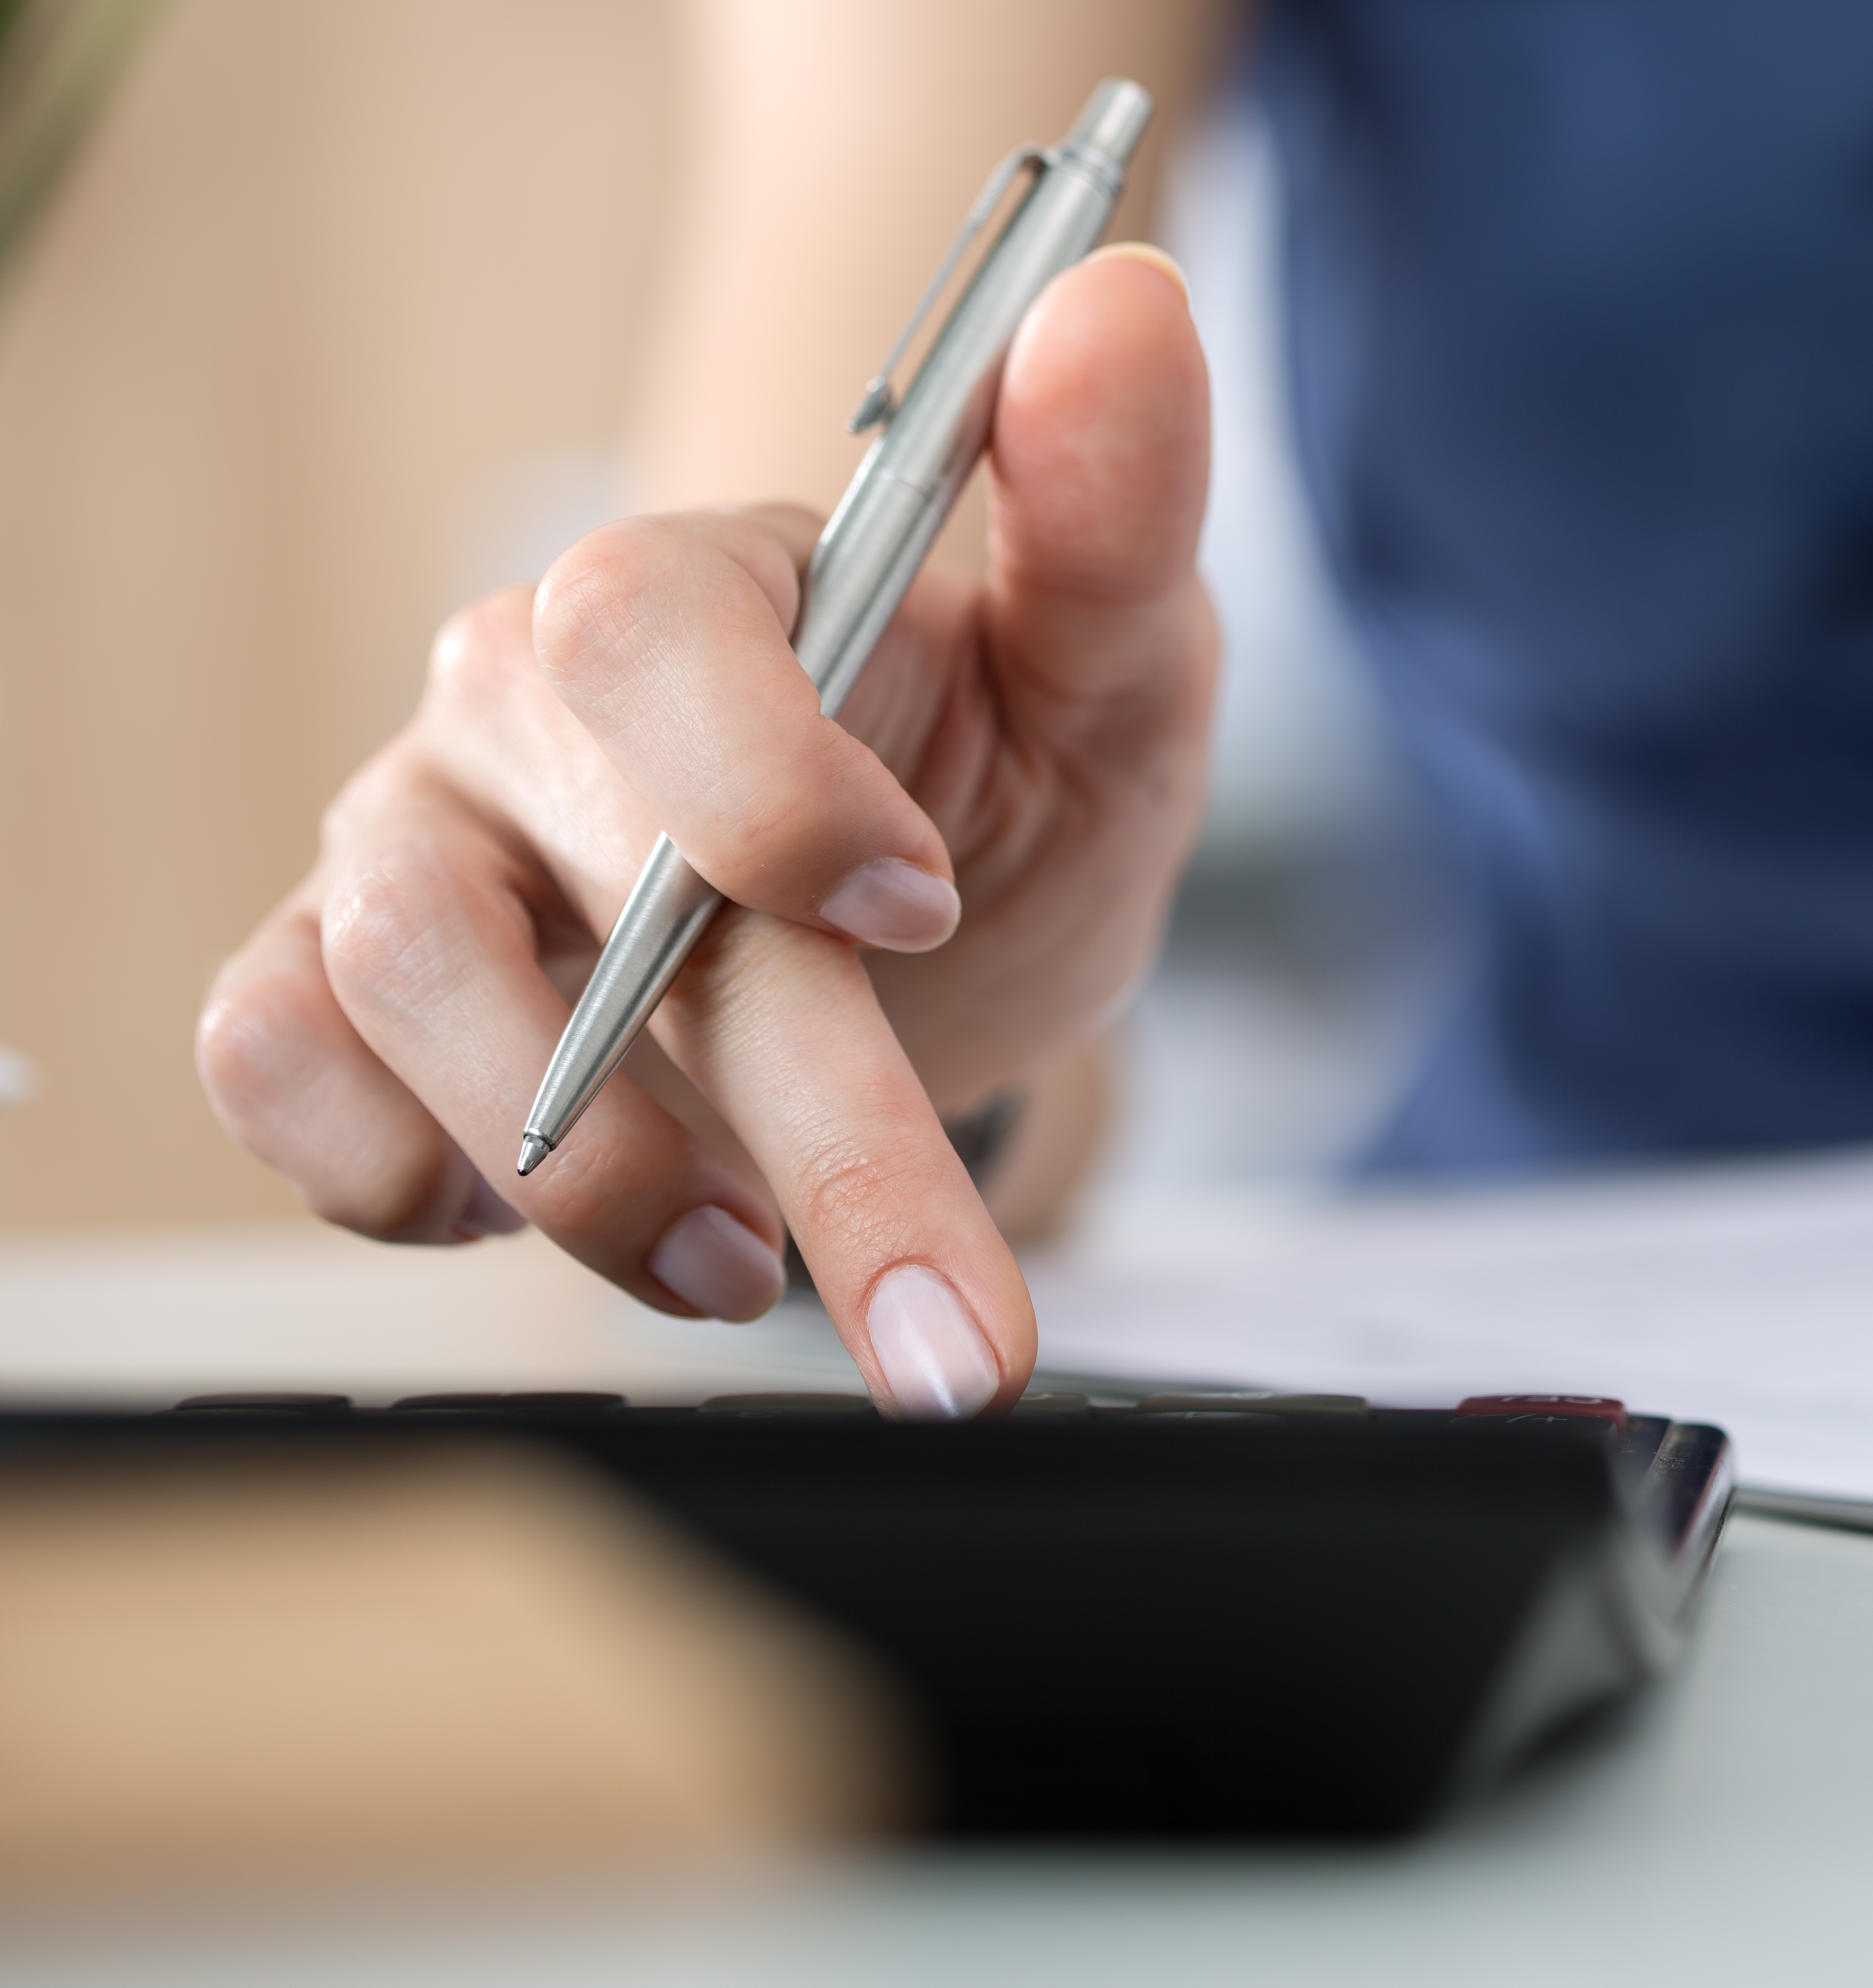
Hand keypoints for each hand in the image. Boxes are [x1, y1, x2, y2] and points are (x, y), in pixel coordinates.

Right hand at [198, 248, 1214, 1412]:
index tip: (925, 909)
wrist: (929, 908)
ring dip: (589, 1174)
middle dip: (793, 1125)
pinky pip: (274, 1064)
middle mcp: (523, 697)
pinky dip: (386, 1170)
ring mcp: (413, 839)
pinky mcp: (341, 981)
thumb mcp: (1117, 664)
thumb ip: (1117, 513)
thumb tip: (1125, 307)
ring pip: (392, 982)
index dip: (766, 782)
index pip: (648, 632)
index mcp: (705, 590)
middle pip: (575, 877)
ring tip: (756, 1265)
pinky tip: (545, 1214)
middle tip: (955, 1322)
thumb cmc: (1008, 771)